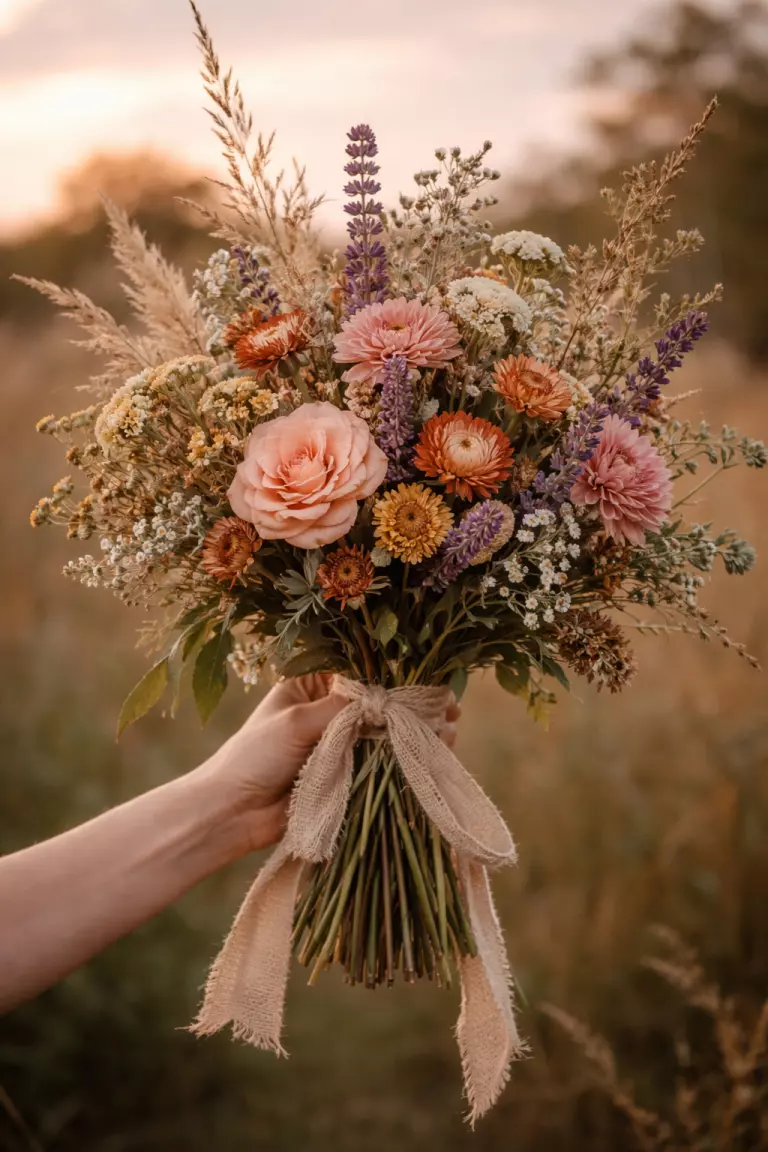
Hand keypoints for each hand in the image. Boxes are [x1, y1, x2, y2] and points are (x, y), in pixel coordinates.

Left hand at [205, 674, 460, 852]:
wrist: (230, 814)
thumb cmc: (253, 756)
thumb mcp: (296, 722)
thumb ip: (342, 708)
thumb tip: (389, 697)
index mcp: (311, 687)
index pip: (361, 672)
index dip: (396, 675)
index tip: (429, 680)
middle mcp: (328, 712)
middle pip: (380, 704)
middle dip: (413, 706)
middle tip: (449, 710)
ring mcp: (339, 745)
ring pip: (385, 734)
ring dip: (415, 734)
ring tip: (449, 732)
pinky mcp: (345, 776)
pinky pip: (380, 765)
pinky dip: (405, 761)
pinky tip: (431, 757)